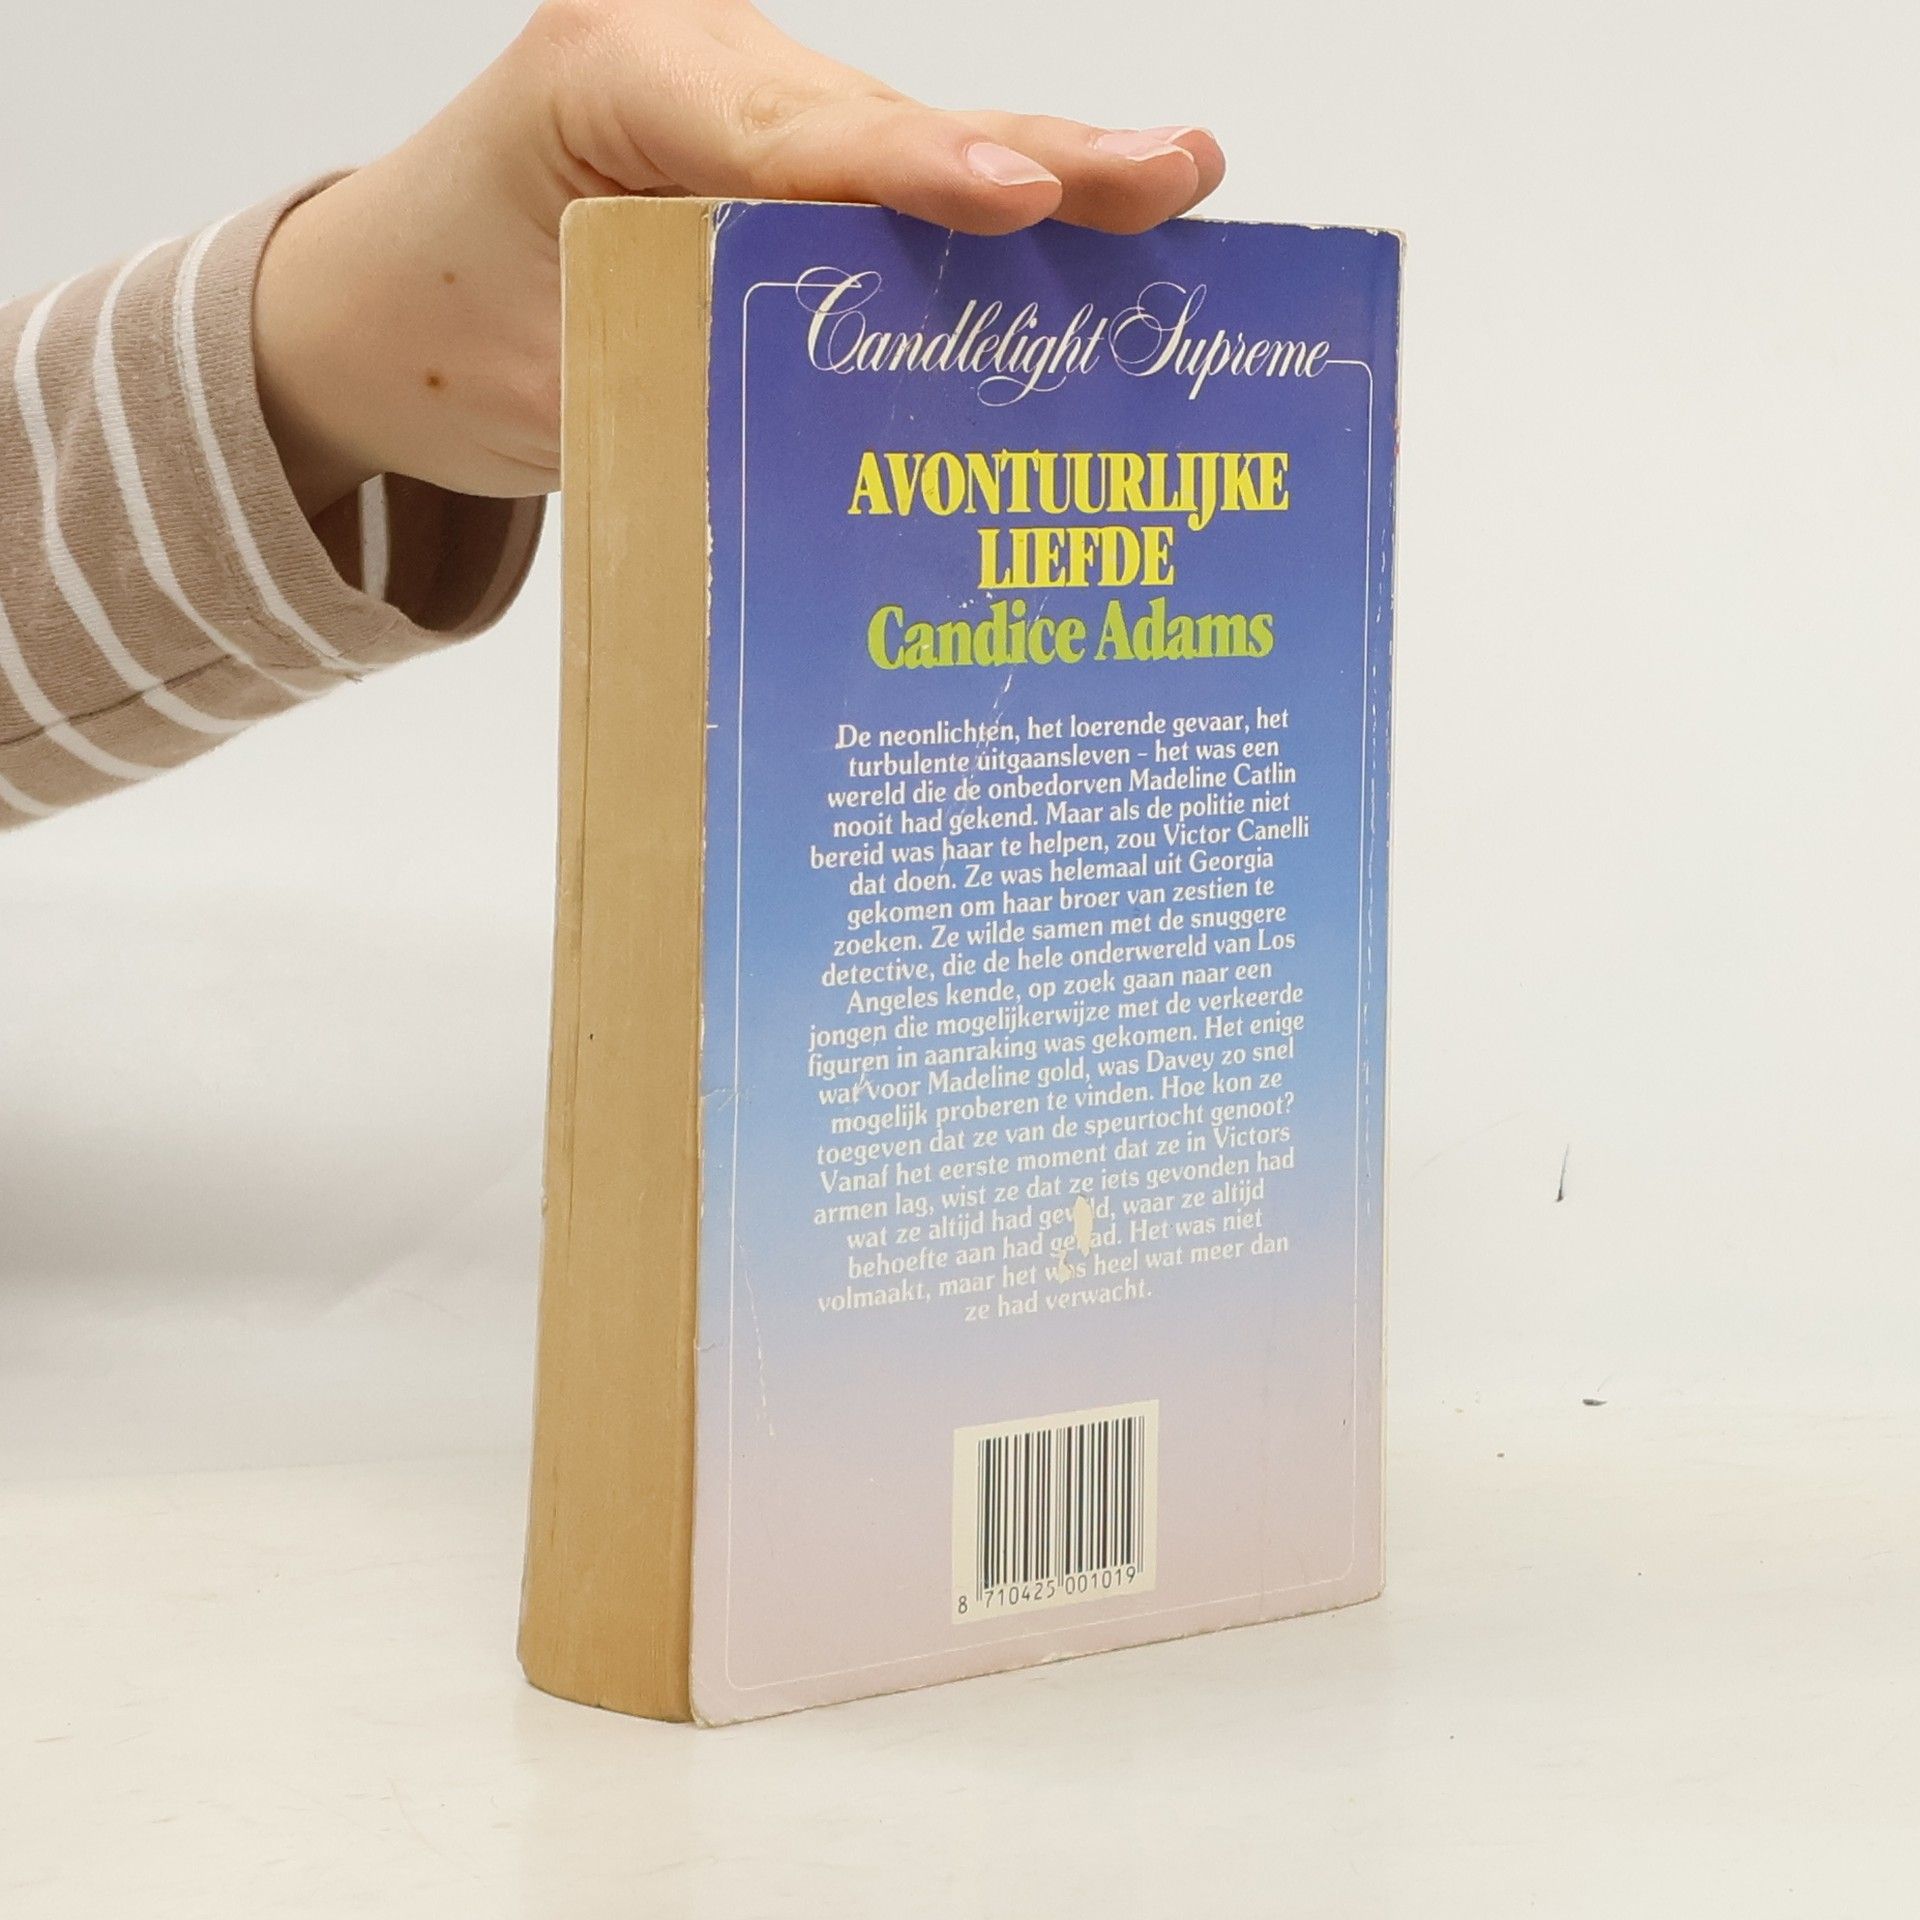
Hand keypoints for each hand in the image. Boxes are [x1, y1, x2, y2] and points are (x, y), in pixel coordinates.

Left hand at [253, 0, 1225, 513]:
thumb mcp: (546, 382)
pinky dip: (992, 232)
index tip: (1015, 195)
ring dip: (1046, 181)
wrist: (387, 303)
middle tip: (1162, 176)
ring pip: (911, 146)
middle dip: (1029, 158)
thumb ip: (686, 391)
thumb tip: (839, 468)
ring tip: (1171, 183)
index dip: (906, 171)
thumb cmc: (438, 328)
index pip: (779, 136)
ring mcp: (749, 106)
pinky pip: (894, 190)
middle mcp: (697, 69)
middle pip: (880, 119)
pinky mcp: (783, 164)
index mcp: (609, 83)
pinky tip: (1098, 230)